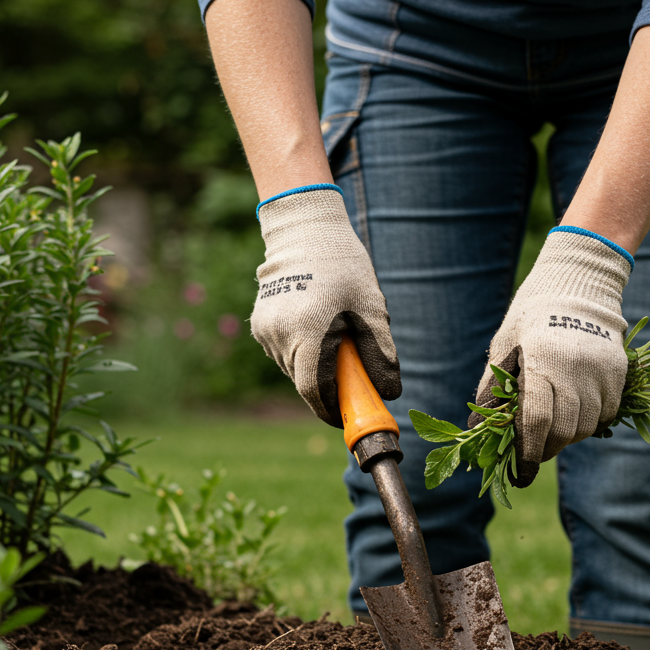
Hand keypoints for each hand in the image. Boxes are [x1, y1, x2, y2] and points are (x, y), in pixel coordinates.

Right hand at [251, 184, 400, 426]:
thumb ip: (380, 353)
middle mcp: (280, 335)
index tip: (349, 418)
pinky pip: (284, 353)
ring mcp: (266, 331)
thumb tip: (389, 392)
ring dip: (316, 369)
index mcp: (309, 331)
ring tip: (337, 339)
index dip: (332, 411)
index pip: (315, 391)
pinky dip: (303, 353)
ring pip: (294, 369)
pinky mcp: (260, 325)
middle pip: (304, 383)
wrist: (303, 231)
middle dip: (329, 389)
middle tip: (354, 378)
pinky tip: (318, 328)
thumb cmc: (343, 266)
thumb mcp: (372, 308)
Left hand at [472, 227, 631, 486]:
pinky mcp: (617, 372)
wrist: (577, 286)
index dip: (528, 453)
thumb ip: (491, 391)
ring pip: (585, 428)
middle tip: (534, 452)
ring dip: (567, 436)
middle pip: (563, 431)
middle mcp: (573, 368)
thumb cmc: (530, 319)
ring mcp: (599, 371)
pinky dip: (589, 422)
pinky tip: (575, 410)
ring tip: (554, 426)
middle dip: (546, 449)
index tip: (520, 474)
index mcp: (539, 361)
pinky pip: (605, 414)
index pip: (536, 420)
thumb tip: (474, 432)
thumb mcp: (503, 348)